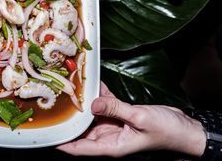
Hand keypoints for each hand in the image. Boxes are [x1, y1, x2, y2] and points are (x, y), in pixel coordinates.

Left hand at [57, 82, 205, 157]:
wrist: (183, 128)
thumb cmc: (166, 131)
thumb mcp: (140, 118)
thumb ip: (116, 109)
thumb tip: (93, 102)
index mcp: (111, 146)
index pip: (80, 148)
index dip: (62, 143)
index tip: (48, 136)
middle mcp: (108, 137)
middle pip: (81, 131)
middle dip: (69, 119)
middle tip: (54, 104)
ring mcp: (113, 125)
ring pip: (91, 115)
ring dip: (83, 104)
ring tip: (68, 90)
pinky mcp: (120, 114)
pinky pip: (105, 103)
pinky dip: (99, 94)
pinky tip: (91, 83)